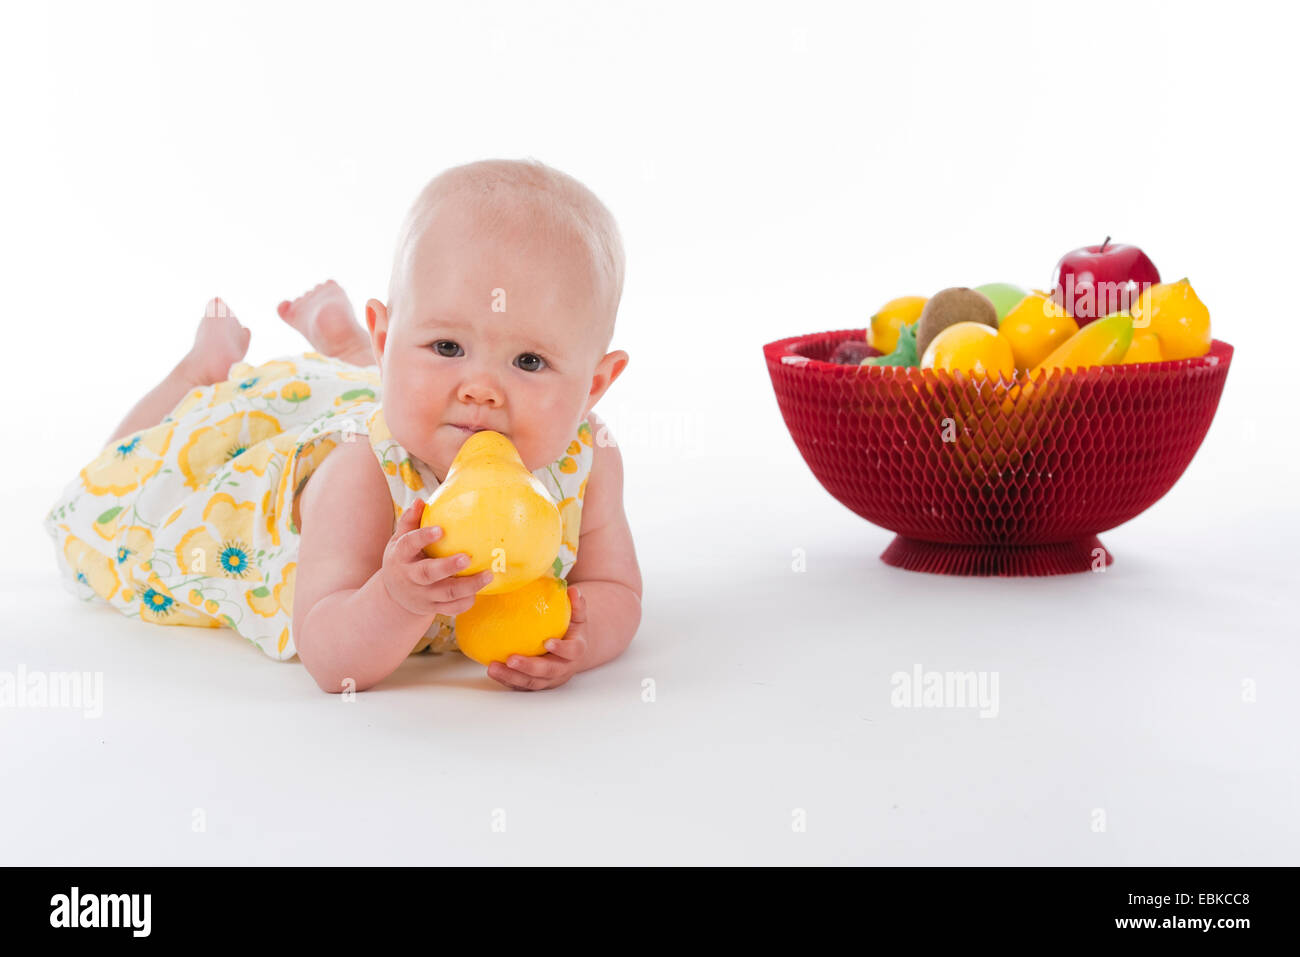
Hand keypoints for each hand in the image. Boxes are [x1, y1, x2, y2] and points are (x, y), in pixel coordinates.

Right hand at [380, 500, 493, 617]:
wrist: (395, 596)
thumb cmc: (403, 559)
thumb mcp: (399, 540)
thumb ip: (410, 521)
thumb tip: (421, 501)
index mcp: (401, 557)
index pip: (408, 545)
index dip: (423, 537)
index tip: (440, 530)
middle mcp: (411, 578)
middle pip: (428, 574)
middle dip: (448, 567)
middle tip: (467, 557)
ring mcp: (423, 595)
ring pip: (446, 594)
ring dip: (468, 586)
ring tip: (488, 574)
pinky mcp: (433, 608)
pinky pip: (452, 608)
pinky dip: (466, 601)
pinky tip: (479, 590)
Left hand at [487, 585, 588, 690]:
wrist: (572, 652)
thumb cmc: (572, 631)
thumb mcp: (578, 616)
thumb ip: (576, 604)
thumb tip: (573, 590)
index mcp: (575, 651)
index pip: (571, 651)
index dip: (561, 649)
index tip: (548, 642)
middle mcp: (563, 668)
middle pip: (548, 671)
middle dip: (529, 667)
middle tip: (511, 659)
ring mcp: (549, 679)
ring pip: (531, 682)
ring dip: (512, 676)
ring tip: (493, 668)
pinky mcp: (536, 683)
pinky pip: (520, 685)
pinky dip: (506, 679)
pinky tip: (492, 670)